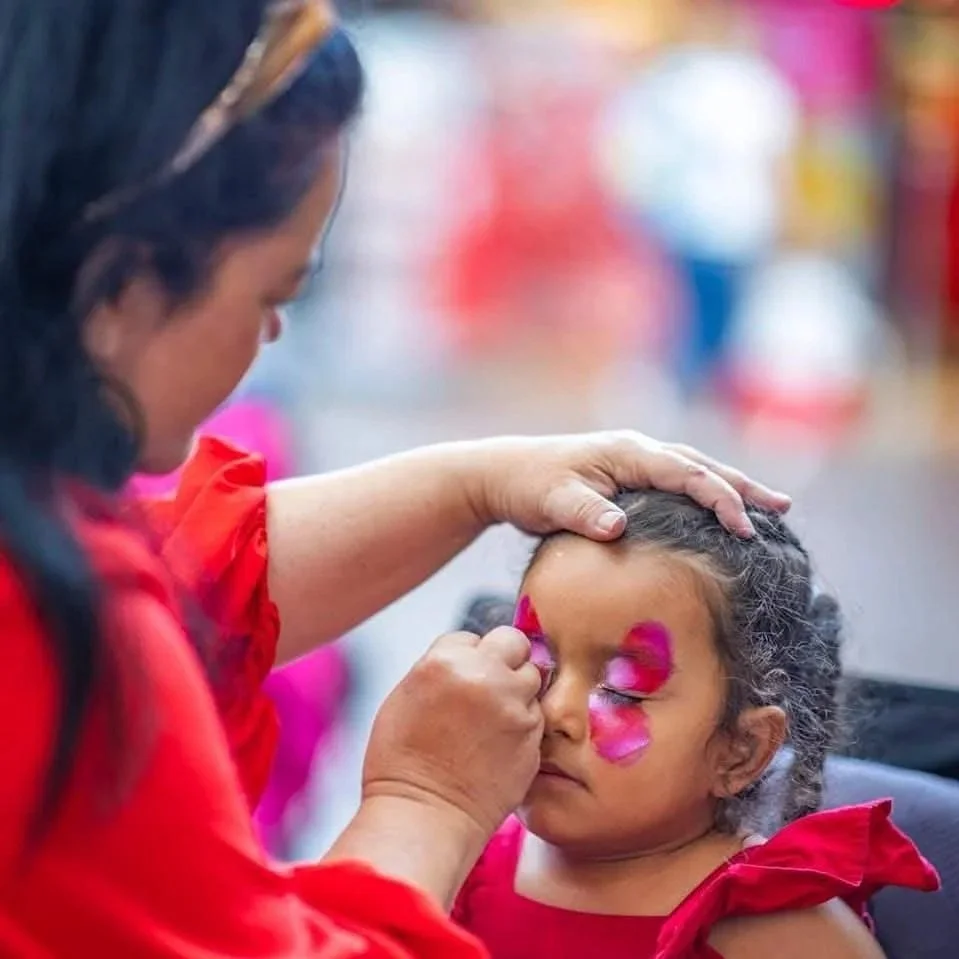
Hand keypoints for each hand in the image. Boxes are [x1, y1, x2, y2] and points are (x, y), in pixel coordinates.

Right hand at [362, 627, 543, 841]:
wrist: (425, 816)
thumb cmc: (402, 763)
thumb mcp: (405, 698)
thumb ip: (440, 669)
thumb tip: (465, 658)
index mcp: (444, 662)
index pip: (469, 637)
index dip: (465, 657)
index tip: (459, 680)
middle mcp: (485, 675)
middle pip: (511, 641)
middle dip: (503, 658)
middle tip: (489, 685)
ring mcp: (514, 705)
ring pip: (530, 675)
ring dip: (517, 689)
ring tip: (493, 719)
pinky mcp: (533, 734)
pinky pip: (536, 712)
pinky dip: (523, 722)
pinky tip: (500, 743)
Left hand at [469, 431, 791, 539]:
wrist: (506, 474)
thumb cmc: (530, 485)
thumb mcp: (553, 501)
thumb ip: (585, 513)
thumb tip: (618, 528)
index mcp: (629, 452)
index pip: (687, 474)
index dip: (720, 499)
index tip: (745, 528)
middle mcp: (639, 451)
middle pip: (703, 466)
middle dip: (743, 487)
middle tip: (783, 507)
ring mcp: (636, 461)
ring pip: (695, 470)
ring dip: (731, 487)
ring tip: (770, 506)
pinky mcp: (630, 476)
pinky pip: (679, 482)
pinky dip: (705, 493)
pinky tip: (719, 511)